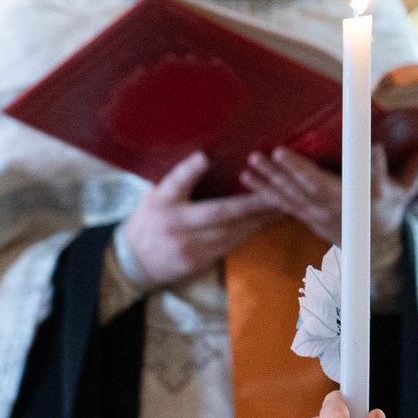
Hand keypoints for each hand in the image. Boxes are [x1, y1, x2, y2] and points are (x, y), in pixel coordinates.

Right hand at [119, 152, 277, 284]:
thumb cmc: (149, 219)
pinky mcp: (199, 261)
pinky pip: (230, 244)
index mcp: (162, 202)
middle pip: (218, 212)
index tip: (203, 156)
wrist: (133, 262)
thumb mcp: (154, 194)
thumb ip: (178, 180)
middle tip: (277, 189)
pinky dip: (250, 232)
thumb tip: (206, 155)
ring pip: (231, 231)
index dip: (189, 170)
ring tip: (283, 204)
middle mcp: (176, 224)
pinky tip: (267, 222)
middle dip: (252, 202)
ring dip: (259, 218)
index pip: (174, 183)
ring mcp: (189, 246)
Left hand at [241, 144, 417, 247]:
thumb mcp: (404, 191)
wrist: (369, 245)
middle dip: (296, 171)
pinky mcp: (305, 214)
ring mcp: (319, 213)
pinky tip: (247, 176)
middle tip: (276, 152)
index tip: (376, 149)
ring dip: (271, 178)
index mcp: (369, 198)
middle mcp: (341, 207)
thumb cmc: (386, 207)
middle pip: (317, 188)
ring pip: (293, 194)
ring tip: (253, 161)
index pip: (374, 183)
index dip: (376, 168)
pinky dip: (263, 189)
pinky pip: (282, 202)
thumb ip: (413, 170)